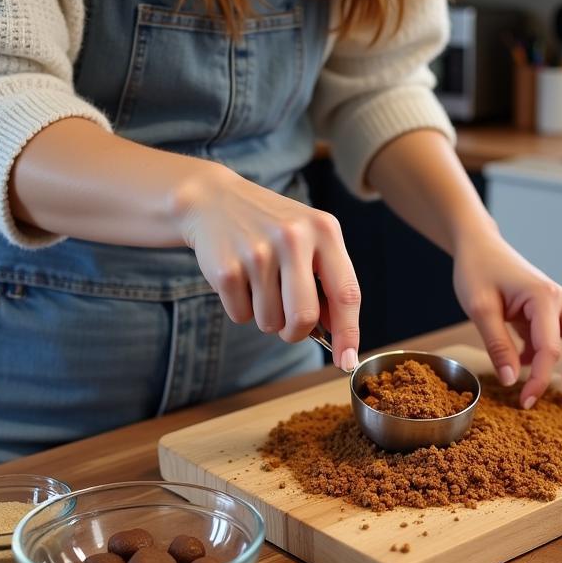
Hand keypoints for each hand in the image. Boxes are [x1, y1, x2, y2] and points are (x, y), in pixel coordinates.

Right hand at [176, 162, 360, 370]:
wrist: (213, 201)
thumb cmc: (271, 229)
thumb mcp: (309, 239)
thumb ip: (329, 280)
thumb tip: (340, 335)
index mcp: (324, 230)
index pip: (347, 293)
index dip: (348, 333)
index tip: (348, 361)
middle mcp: (293, 238)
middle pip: (304, 317)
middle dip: (295, 332)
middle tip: (288, 324)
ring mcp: (257, 252)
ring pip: (270, 322)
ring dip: (266, 317)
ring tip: (259, 284)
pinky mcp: (226, 268)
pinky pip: (241, 316)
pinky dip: (241, 308)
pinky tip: (239, 278)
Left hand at [452, 234, 561, 406]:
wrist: (477, 245)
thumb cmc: (477, 270)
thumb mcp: (480, 309)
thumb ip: (498, 346)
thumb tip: (513, 381)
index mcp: (544, 298)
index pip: (551, 350)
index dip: (540, 381)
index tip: (525, 402)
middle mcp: (559, 300)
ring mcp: (556, 305)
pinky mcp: (546, 311)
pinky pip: (559, 337)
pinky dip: (550, 356)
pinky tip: (527, 365)